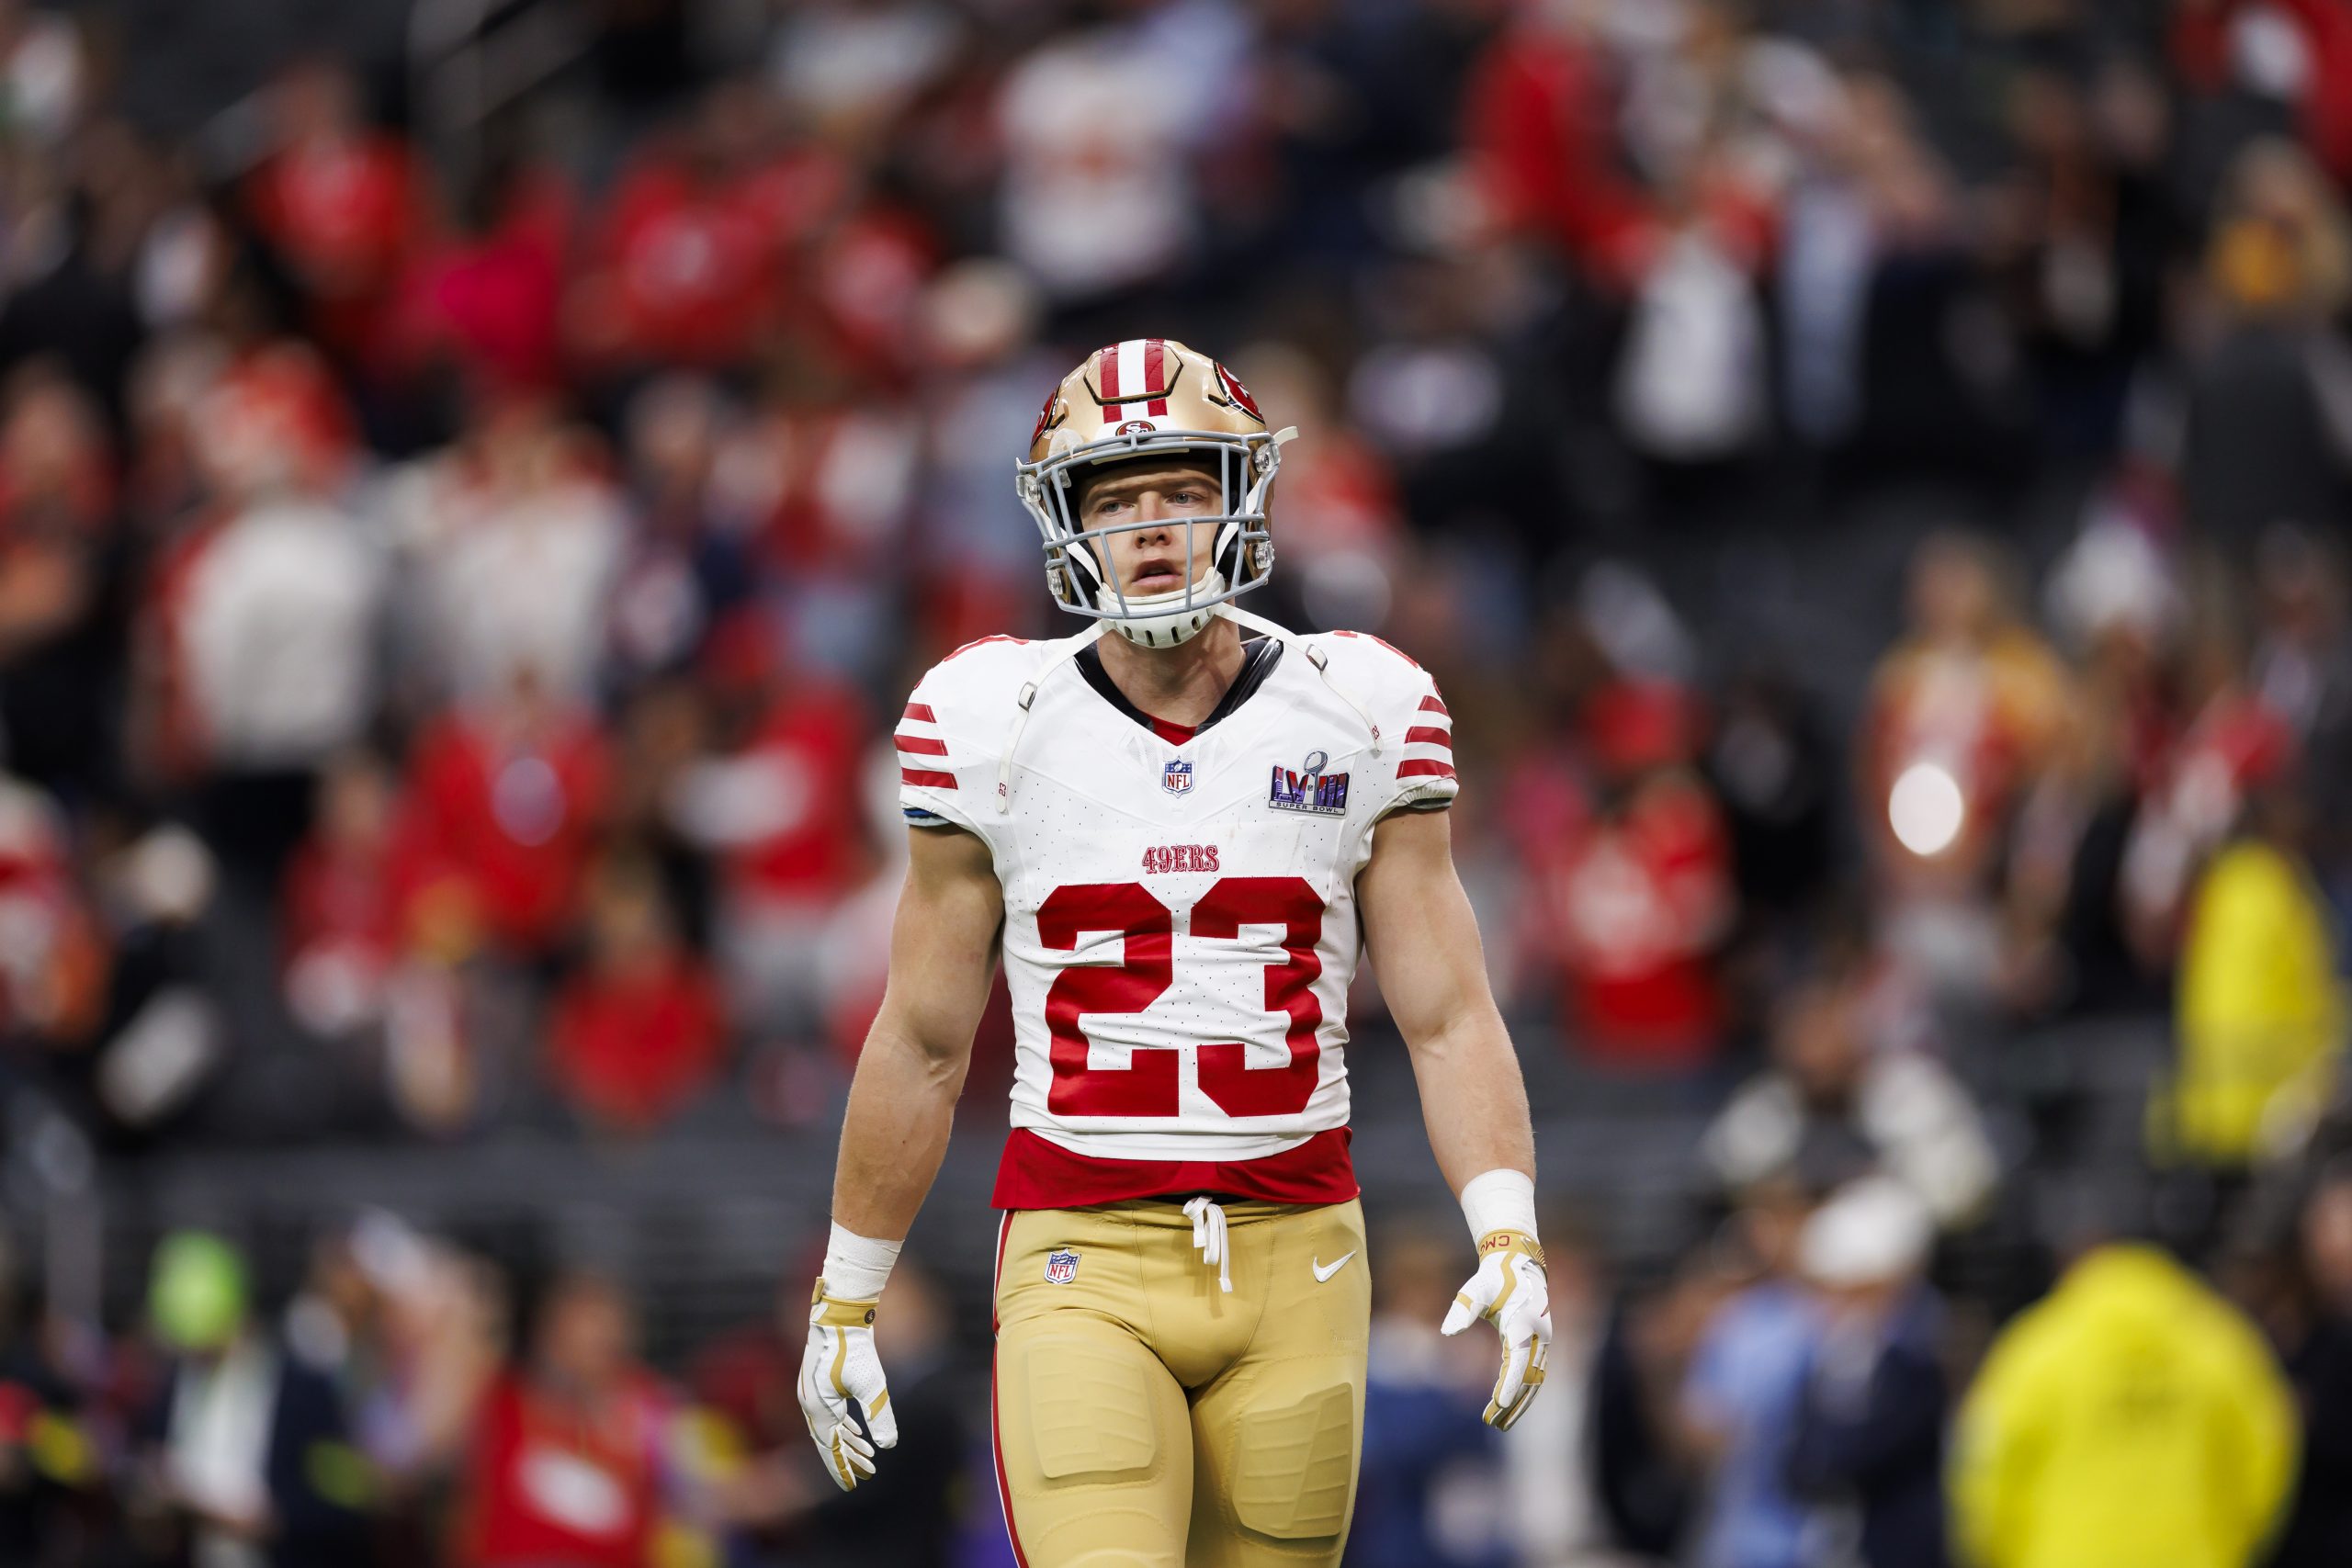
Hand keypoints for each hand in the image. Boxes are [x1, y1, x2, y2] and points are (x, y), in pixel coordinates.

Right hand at [797, 1281, 896, 1489]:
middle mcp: (810, 1404)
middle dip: (849, 1459)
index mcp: (819, 1409)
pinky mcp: (819, 1383)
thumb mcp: (872, 1384)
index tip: (854, 1486)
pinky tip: (858, 1432)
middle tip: (868, 1475)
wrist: (839, 1315)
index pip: (831, 1449)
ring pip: (831, 1427)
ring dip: (849, 1443)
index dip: (843, 1469)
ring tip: (869, 1457)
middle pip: (829, 1441)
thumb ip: (879, 1416)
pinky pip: (831, 1413)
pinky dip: (845, 1426)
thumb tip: (889, 1445)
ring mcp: (812, 1393)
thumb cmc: (855, 1348)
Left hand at [1440, 1229, 1551, 1429]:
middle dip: (1511, 1402)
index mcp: (1522, 1322)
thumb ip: (1462, 1310)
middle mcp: (1538, 1334)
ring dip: (1520, 1403)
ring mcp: (1543, 1341)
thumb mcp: (1474, 1290)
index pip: (1517, 1360)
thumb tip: (1447, 1332)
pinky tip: (1510, 1407)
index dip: (1509, 1383)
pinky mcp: (1541, 1345)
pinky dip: (1525, 1393)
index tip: (1497, 1403)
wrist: (1519, 1264)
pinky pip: (1536, 1375)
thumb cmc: (1492, 1278)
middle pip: (1528, 1377)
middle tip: (1490, 1423)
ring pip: (1535, 1380)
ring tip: (1500, 1423)